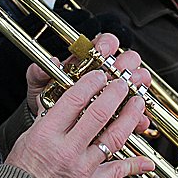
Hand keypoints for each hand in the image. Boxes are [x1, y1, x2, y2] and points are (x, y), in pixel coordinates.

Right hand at [8, 36, 153, 177]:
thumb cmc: (22, 172)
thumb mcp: (28, 138)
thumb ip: (48, 118)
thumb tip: (62, 95)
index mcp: (47, 133)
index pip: (74, 99)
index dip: (92, 82)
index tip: (101, 74)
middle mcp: (66, 149)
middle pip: (99, 113)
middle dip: (116, 93)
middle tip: (124, 82)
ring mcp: (81, 168)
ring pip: (114, 138)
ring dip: (130, 117)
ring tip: (138, 103)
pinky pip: (118, 171)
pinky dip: (135, 165)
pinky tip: (147, 161)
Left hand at [25, 33, 148, 117]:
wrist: (49, 133)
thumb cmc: (47, 103)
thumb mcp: (40, 88)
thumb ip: (39, 74)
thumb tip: (50, 62)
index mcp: (87, 62)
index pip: (103, 44)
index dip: (107, 44)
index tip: (104, 49)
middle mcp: (105, 74)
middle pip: (125, 61)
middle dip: (127, 64)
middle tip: (122, 72)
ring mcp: (115, 94)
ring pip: (135, 83)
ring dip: (137, 85)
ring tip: (135, 90)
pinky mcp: (121, 116)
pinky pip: (134, 114)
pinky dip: (137, 118)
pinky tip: (139, 120)